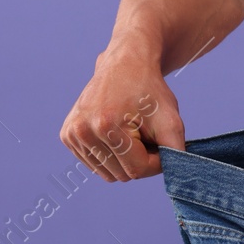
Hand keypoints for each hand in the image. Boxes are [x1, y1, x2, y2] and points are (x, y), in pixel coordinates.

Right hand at [60, 49, 185, 180]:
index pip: (137, 170)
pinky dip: (110, 154)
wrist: (126, 63)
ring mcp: (72, 133)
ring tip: (131, 132)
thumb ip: (176, 152)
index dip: (156, 162)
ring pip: (107, 173)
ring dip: (124, 159)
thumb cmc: (150, 91)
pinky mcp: (67, 135)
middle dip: (140, 160)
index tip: (162, 144)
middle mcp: (84, 130)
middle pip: (121, 175)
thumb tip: (177, 180)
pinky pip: (95, 164)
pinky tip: (115, 131)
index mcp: (106, 125)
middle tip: (146, 135)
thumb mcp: (171, 118)